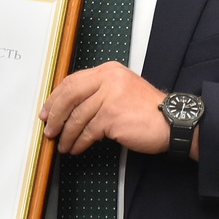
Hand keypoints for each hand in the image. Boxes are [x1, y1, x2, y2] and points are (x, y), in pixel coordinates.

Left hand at [41, 61, 192, 156]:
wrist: (172, 121)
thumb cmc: (147, 110)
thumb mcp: (121, 90)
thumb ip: (97, 92)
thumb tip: (66, 107)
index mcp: (108, 70)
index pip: (72, 81)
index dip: (55, 98)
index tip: (47, 111)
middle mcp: (108, 79)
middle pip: (70, 96)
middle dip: (55, 115)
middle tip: (49, 129)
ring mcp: (110, 97)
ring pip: (77, 117)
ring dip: (67, 134)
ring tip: (63, 144)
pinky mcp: (112, 116)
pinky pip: (88, 131)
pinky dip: (79, 142)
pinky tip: (76, 148)